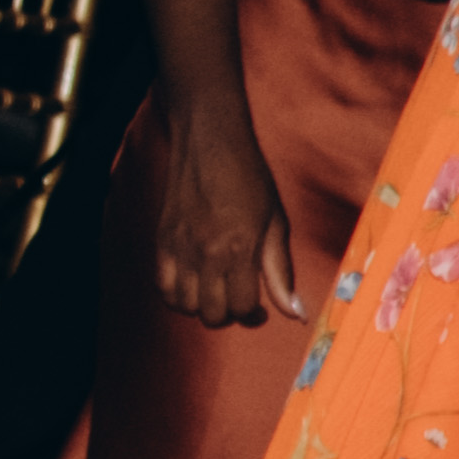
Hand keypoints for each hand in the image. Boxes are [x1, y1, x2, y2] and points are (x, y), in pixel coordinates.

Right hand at [152, 121, 311, 327]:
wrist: (210, 142)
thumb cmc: (248, 178)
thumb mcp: (276, 223)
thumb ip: (281, 272)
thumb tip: (296, 313)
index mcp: (239, 249)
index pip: (241, 307)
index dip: (253, 315)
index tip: (260, 310)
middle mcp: (206, 252)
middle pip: (212, 313)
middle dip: (229, 315)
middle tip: (239, 302)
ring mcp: (180, 247)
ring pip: (183, 305)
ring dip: (202, 308)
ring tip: (216, 293)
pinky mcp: (162, 240)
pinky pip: (162, 286)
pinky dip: (176, 295)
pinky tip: (192, 284)